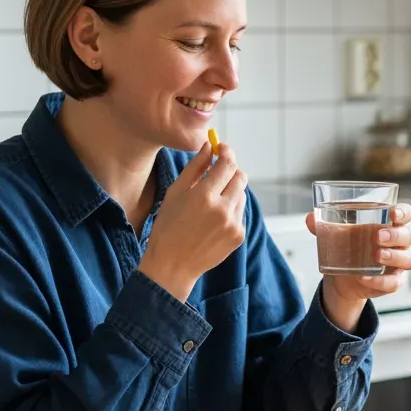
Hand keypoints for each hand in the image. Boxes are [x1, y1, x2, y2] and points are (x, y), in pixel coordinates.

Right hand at [139, 142, 247, 301]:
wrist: (172, 264)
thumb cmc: (168, 226)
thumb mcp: (175, 193)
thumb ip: (195, 167)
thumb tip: (209, 146)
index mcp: (204, 196)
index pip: (227, 164)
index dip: (226, 152)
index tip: (222, 147)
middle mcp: (222, 209)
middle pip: (240, 177)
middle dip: (231, 170)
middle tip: (218, 172)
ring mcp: (233, 224)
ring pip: (242, 194)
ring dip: (231, 191)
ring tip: (211, 202)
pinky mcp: (239, 235)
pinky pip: (240, 212)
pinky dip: (231, 209)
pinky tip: (213, 220)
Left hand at [306, 204, 410, 330]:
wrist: (342, 277)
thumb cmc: (347, 247)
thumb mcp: (335, 234)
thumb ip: (323, 225)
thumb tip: (310, 218)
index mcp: (389, 225)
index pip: (406, 214)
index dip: (404, 213)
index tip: (393, 214)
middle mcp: (399, 243)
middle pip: (408, 236)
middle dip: (395, 235)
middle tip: (377, 236)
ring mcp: (398, 264)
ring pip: (409, 259)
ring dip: (394, 256)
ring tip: (377, 256)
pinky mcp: (392, 282)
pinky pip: (394, 283)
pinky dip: (380, 281)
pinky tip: (364, 278)